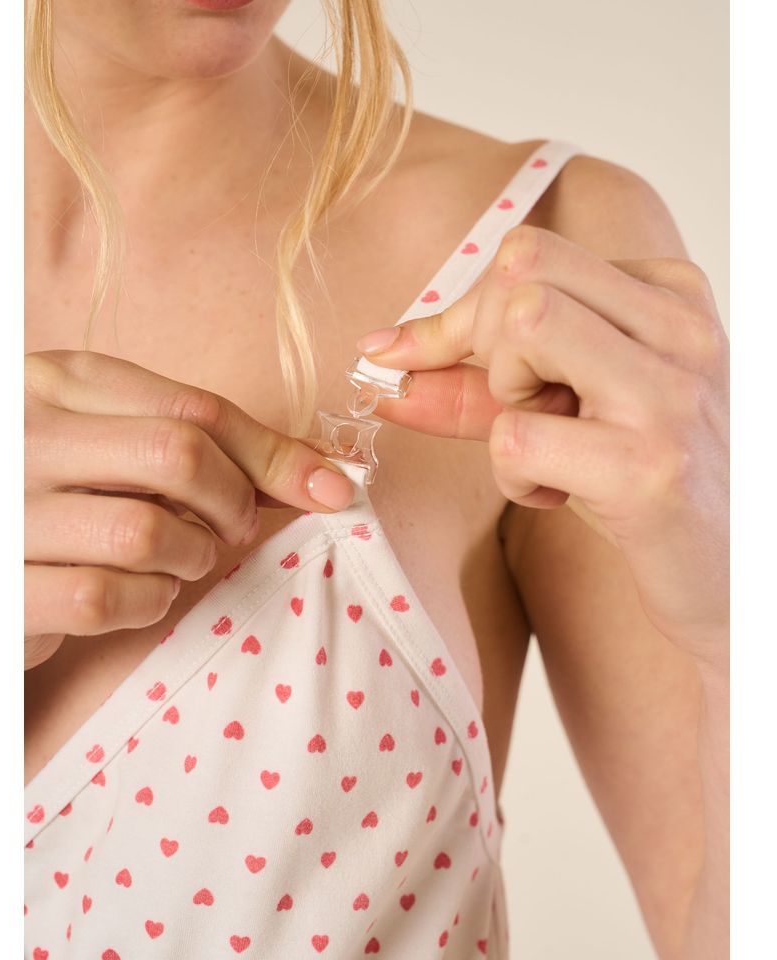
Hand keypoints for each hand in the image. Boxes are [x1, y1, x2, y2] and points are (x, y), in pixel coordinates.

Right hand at [24, 350, 354, 668]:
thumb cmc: (54, 495)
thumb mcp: (110, 445)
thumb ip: (193, 445)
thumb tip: (315, 471)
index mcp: (57, 382)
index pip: (194, 408)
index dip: (274, 452)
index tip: (328, 487)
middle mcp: (23, 433)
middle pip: (178, 454)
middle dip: (234, 501)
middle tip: (234, 528)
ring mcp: (3, 509)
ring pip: (147, 531)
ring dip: (190, 555)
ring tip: (177, 559)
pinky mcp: (0, 586)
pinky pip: (106, 597)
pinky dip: (148, 602)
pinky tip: (139, 594)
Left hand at [357, 225, 728, 666]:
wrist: (727, 575)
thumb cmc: (639, 480)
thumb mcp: (566, 409)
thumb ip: (476, 379)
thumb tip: (380, 356)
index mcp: (669, 296)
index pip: (529, 253)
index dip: (465, 314)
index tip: (435, 361)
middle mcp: (680, 330)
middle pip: (521, 271)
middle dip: (486, 343)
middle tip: (520, 406)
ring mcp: (668, 395)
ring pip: (524, 324)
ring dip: (503, 400)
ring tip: (544, 445)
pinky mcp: (647, 467)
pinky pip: (516, 437)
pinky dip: (512, 477)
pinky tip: (557, 496)